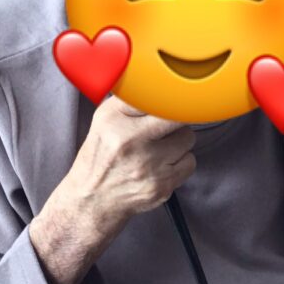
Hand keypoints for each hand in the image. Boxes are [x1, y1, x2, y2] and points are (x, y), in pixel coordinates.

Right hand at [56, 96, 195, 231]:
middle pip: (178, 117)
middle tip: (169, 121)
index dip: (169, 97)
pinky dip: (180, 162)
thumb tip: (160, 82)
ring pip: (187, 138)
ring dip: (178, 141)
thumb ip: (130, 100)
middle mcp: (131, 143)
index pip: (155, 99)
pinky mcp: (162, 186)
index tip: (175, 96)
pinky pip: (190, 162)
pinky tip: (163, 164)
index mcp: (114, 122)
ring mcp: (149, 167)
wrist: (93, 200)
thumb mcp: (104, 120)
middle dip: (177, 117)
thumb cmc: (101, 156)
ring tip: (159, 146)